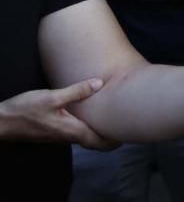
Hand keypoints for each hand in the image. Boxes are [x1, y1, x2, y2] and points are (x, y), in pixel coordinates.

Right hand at [0, 79, 117, 149]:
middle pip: (94, 140)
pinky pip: (77, 131)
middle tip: (126, 125)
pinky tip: (90, 115)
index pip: (98, 142)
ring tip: (113, 119)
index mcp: (71, 130)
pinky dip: (88, 126)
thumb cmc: (25, 110)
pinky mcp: (54, 130)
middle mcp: (68, 136)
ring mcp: (60, 135)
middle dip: (110, 136)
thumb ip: (77, 91)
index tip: (129, 133)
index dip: (114, 140)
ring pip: (86, 136)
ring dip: (99, 131)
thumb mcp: (51, 97)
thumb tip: (100, 83)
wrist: (2, 122)